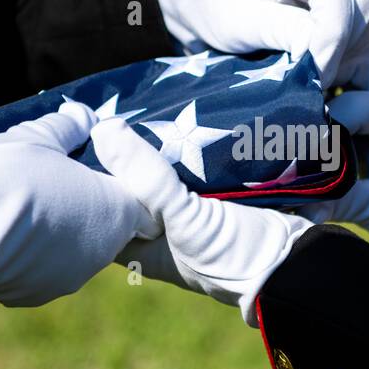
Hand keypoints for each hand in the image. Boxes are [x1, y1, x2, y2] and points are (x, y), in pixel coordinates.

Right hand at [0, 100, 158, 316]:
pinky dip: (28, 254)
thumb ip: (69, 126)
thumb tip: (81, 116)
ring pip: (72, 249)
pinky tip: (2, 234)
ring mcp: (71, 277)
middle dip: (82, 206)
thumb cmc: (6, 177)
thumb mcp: (39, 137)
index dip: (113, 184)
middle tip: (49, 183)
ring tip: (19, 207)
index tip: (88, 171)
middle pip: (102, 225)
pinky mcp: (38, 294)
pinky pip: (41, 269)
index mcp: (114, 210)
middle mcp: (102, 251)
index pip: (136, 200)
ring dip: (55, 232)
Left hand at [91, 115, 312, 326]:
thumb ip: (146, 177)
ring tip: (137, 107)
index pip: (101, 211)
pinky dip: (188, 148)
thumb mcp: (183, 217)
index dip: (84, 182)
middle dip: (121, 159)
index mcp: (143, 247)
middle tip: (106, 113)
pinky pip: (195, 168)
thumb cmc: (232, 255)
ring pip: (163, 176)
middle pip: (131, 190)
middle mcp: (163, 232)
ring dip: (156, 148)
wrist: (296, 261)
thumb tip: (103, 129)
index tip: (72, 141)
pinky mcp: (220, 199)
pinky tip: (179, 118)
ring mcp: (192, 215)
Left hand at [157, 0, 368, 87]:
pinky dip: (366, 35)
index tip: (315, 74)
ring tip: (325, 65)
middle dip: (348, 43)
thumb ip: (277, 30)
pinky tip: (334, 54)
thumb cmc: (211, 5)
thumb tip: (320, 45)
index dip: (332, 37)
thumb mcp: (231, 23)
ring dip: (361, 40)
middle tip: (317, 75)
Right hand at [299, 45, 368, 277]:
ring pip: (352, 58)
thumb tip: (295, 205)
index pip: (357, 106)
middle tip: (281, 93)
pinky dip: (320, 80)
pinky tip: (293, 93)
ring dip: (319, 67)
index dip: (321, 119)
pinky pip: (345, 76)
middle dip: (318, 69)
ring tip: (284, 88)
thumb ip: (342, 202)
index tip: (289, 139)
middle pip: (358, 59)